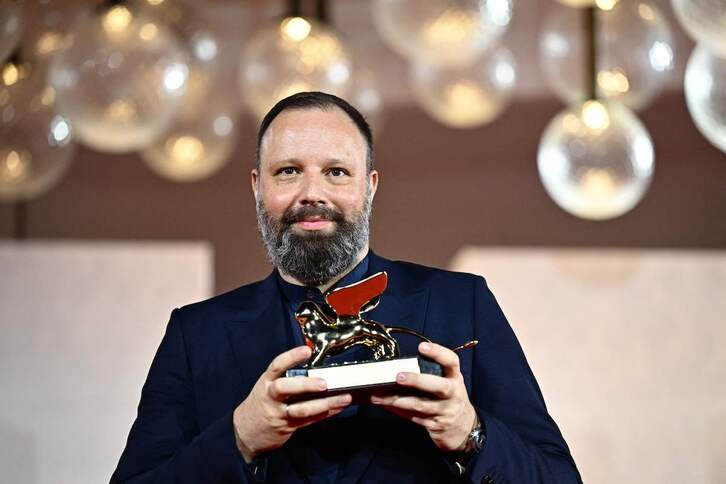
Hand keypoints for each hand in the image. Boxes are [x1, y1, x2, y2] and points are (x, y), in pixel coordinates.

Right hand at [232, 345, 351, 461]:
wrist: (246, 431)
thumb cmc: (263, 402)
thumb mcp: (267, 385)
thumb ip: (286, 378)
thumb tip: (315, 368)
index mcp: (266, 382)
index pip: (277, 366)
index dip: (291, 357)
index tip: (306, 350)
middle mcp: (270, 396)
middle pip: (284, 388)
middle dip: (305, 385)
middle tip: (324, 383)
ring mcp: (278, 413)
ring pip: (301, 409)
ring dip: (325, 404)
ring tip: (344, 398)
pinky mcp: (288, 427)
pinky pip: (309, 420)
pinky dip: (326, 413)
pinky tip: (338, 407)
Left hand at [370, 342, 476, 451]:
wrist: (463, 426)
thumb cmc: (448, 397)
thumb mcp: (447, 381)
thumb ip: (431, 373)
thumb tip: (400, 366)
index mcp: (454, 377)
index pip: (451, 362)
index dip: (438, 353)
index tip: (422, 347)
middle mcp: (453, 393)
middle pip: (439, 386)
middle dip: (417, 381)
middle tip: (399, 376)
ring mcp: (445, 411)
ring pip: (421, 405)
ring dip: (398, 400)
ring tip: (379, 396)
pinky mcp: (435, 424)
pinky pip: (414, 417)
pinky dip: (398, 411)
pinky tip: (386, 405)